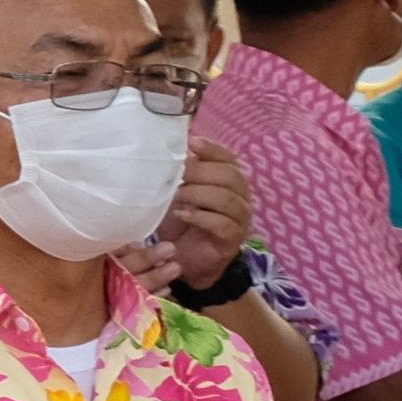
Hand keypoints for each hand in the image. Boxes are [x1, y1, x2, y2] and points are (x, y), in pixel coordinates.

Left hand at [157, 141, 252, 289]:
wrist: (183, 258)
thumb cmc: (180, 221)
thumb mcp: (175, 194)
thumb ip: (177, 175)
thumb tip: (162, 150)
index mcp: (228, 181)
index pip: (228, 159)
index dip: (212, 149)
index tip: (191, 142)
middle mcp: (240, 197)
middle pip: (230, 176)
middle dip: (201, 172)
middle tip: (177, 175)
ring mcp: (240, 220)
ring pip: (228, 199)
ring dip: (199, 194)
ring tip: (176, 196)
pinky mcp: (232, 240)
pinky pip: (223, 224)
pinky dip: (201, 216)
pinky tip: (183, 214)